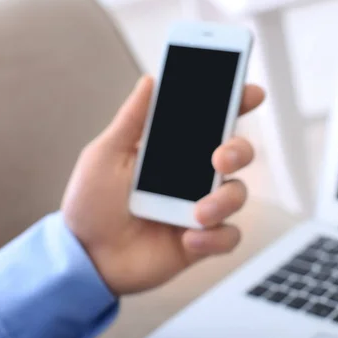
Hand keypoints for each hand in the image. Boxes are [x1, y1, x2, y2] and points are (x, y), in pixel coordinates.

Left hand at [61, 75, 263, 295]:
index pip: (213, 121)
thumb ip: (132, 120)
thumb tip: (151, 80)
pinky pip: (229, 236)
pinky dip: (215, 237)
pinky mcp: (203, 240)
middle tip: (220, 159)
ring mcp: (202, 207)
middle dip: (238, 151)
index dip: (237, 104)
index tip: (252, 93)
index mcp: (176, 151)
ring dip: (223, 201)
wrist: (86, 257)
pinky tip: (187, 239)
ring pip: (237, 194)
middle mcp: (195, 176)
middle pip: (237, 153)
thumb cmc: (92, 203)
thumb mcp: (106, 155)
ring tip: (197, 215)